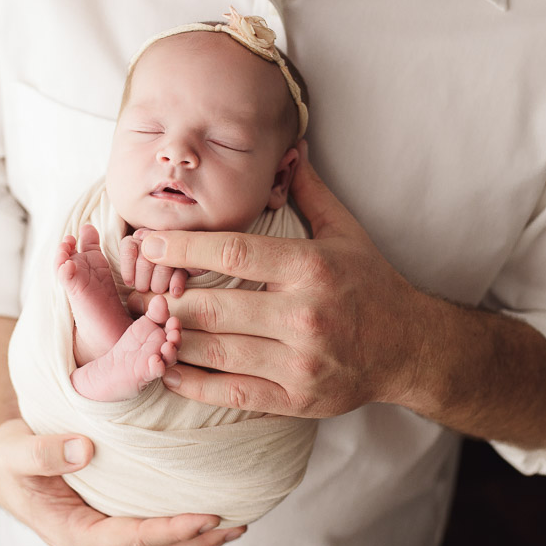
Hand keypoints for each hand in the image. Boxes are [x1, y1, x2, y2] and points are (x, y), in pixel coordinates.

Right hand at [0, 419, 244, 545]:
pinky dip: (182, 527)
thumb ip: (44, 452)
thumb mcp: (15, 449)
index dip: (172, 531)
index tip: (207, 516)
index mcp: (73, 535)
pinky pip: (152, 533)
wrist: (3, 462)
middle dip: (197, 542)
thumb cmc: (9, 456)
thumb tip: (85, 449)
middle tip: (236, 523)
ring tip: (235, 523)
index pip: (133, 539)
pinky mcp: (112, 524)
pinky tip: (208, 511)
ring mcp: (105, 539)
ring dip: (196, 540)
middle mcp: (93, 545)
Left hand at [128, 140, 427, 418]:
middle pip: (214, 308)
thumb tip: (289, 145)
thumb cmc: (371, 284)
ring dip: (172, 341)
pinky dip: (193, 383)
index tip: (146, 243)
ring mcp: (300, 362)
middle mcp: (305, 315)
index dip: (183, 249)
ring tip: (144, 328)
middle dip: (166, 301)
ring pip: (216, 352)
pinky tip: (169, 369)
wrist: (410, 348)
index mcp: (311, 267)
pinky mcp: (297, 399)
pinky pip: (231, 393)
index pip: (234, 254)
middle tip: (135, 293)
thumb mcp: (345, 231)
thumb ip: (309, 191)